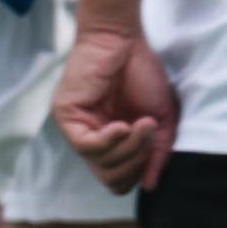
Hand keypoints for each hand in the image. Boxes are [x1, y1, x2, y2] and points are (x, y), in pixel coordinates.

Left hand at [58, 19, 177, 193]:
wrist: (125, 41)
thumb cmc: (142, 74)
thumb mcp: (161, 120)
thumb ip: (157, 154)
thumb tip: (150, 186)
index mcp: (113, 142)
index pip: (119, 180)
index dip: (139, 174)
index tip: (154, 150)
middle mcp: (92, 138)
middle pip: (110, 178)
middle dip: (136, 164)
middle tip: (149, 136)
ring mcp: (77, 127)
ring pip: (100, 164)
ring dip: (129, 148)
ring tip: (142, 124)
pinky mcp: (65, 115)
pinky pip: (86, 146)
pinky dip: (110, 140)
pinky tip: (123, 124)